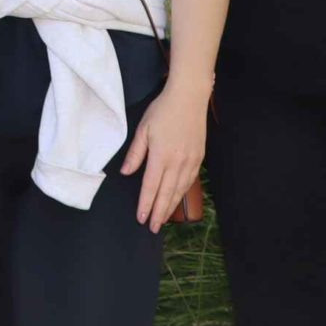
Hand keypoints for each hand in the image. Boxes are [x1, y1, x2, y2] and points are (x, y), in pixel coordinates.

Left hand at [122, 80, 208, 230]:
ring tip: (162, 219)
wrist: (190, 97)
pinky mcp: (199, 158)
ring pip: (179, 190)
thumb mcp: (143, 129)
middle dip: (158, 212)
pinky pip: (189, 181)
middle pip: (166, 193)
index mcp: (161, 155)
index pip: (151, 186)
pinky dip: (182, 193)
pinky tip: (176, 200)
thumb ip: (135, 153)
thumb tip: (126, 173)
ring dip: (170, 206)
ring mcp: (191, 161)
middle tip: (152, 227)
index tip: (140, 218)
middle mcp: (177, 162)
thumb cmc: (163, 110)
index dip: (145, 204)